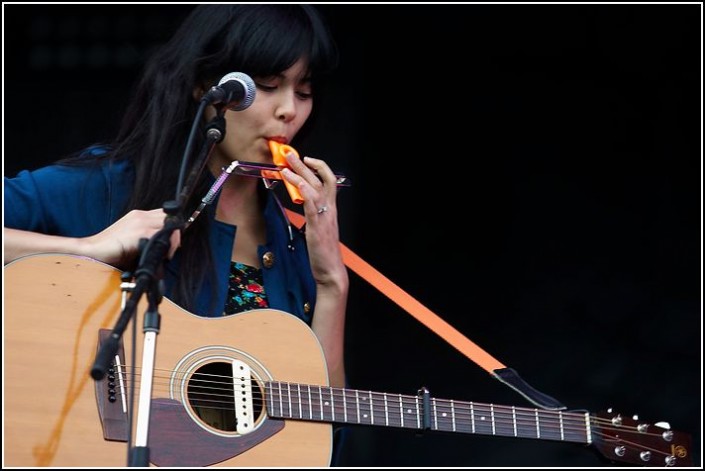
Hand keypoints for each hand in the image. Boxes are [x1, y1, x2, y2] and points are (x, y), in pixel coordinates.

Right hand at [80, 209, 180, 268]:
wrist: (92, 251)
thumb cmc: (111, 250)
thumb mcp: (132, 240)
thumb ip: (146, 238)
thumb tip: (164, 247)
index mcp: (138, 216)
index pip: (164, 215)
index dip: (172, 228)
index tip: (173, 241)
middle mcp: (139, 215)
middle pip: (169, 218)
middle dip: (175, 234)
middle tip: (171, 249)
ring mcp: (139, 221)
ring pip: (168, 224)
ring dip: (172, 240)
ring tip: (166, 253)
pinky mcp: (138, 231)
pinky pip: (161, 234)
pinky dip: (166, 245)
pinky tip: (161, 255)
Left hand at [281, 153, 346, 291]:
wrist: (331, 270)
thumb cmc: (323, 251)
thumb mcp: (318, 227)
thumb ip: (313, 212)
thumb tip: (303, 200)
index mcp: (330, 209)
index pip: (328, 180)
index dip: (319, 167)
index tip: (306, 158)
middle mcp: (330, 210)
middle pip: (320, 180)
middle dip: (304, 165)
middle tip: (290, 154)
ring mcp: (324, 218)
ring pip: (315, 190)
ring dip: (300, 176)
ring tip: (286, 166)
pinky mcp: (317, 228)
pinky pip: (313, 207)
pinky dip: (307, 193)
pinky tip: (299, 184)